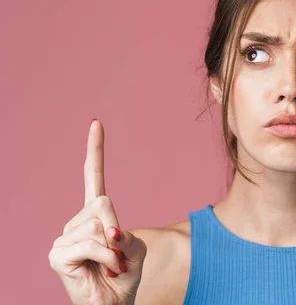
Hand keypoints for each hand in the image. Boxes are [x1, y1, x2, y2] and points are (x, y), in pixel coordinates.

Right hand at [49, 120, 146, 304]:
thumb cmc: (123, 277)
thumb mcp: (135, 249)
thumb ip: (126, 234)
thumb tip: (109, 231)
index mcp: (95, 216)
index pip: (93, 176)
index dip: (95, 150)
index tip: (96, 123)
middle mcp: (75, 222)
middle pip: (103, 202)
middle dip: (118, 229)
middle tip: (118, 254)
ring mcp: (63, 237)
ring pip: (98, 224)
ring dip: (115, 249)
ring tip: (110, 266)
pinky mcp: (57, 254)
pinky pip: (93, 243)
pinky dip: (108, 258)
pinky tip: (104, 270)